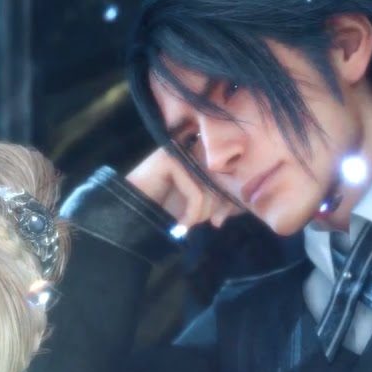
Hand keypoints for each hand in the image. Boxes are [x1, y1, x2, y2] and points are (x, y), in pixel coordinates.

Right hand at [125, 147, 242, 228]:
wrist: (127, 218)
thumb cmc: (162, 212)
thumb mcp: (199, 207)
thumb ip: (220, 201)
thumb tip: (243, 203)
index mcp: (199, 153)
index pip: (228, 169)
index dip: (230, 196)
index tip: (220, 220)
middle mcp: (190, 146)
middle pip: (222, 175)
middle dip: (221, 204)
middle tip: (214, 223)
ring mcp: (178, 151)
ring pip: (211, 184)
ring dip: (203, 212)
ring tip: (189, 225)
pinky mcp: (169, 160)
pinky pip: (196, 190)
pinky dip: (193, 213)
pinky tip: (181, 225)